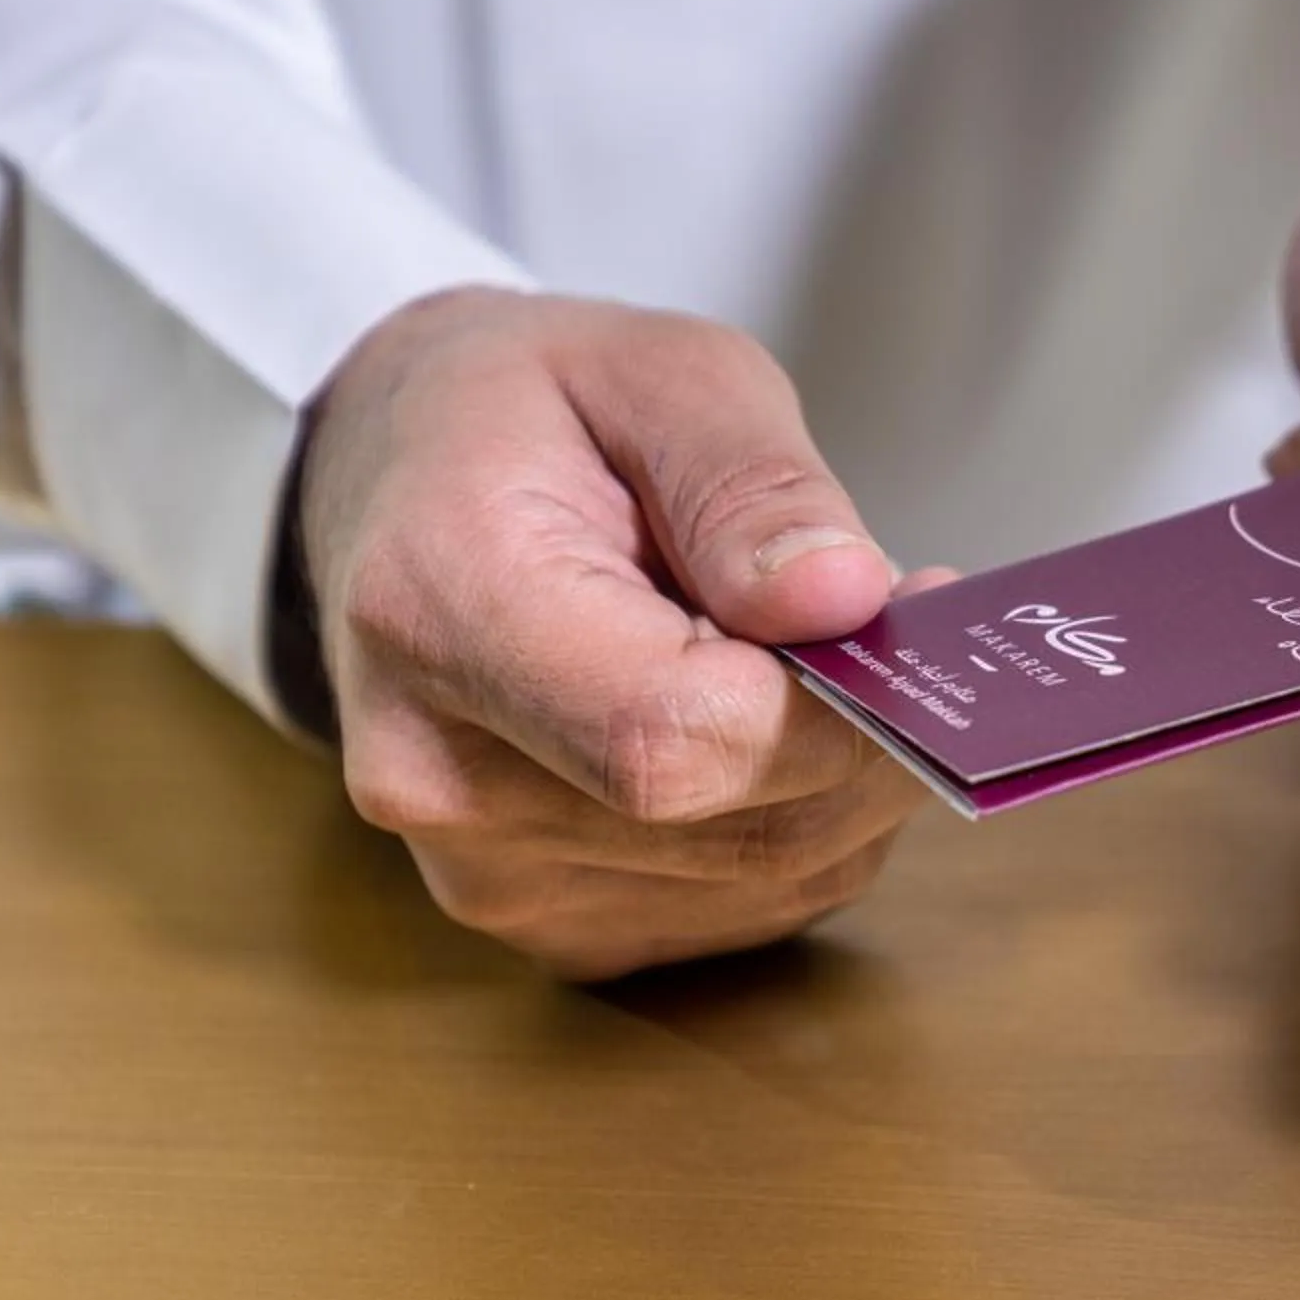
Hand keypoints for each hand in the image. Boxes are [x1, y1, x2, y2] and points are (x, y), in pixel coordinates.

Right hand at [298, 288, 938, 979]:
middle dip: (864, 727)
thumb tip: (843, 600)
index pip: (673, 738)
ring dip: (850, 773)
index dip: (827, 700)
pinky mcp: (558, 927)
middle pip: (740, 823)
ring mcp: (492, 876)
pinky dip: (811, 817)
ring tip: (820, 654)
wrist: (399, 494)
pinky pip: (752, 903)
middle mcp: (442, 780)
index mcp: (440, 613)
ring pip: (772, 874)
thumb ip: (750, 483)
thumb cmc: (526, 418)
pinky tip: (780, 724)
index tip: (900, 605)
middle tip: (890, 616)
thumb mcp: (656, 372)